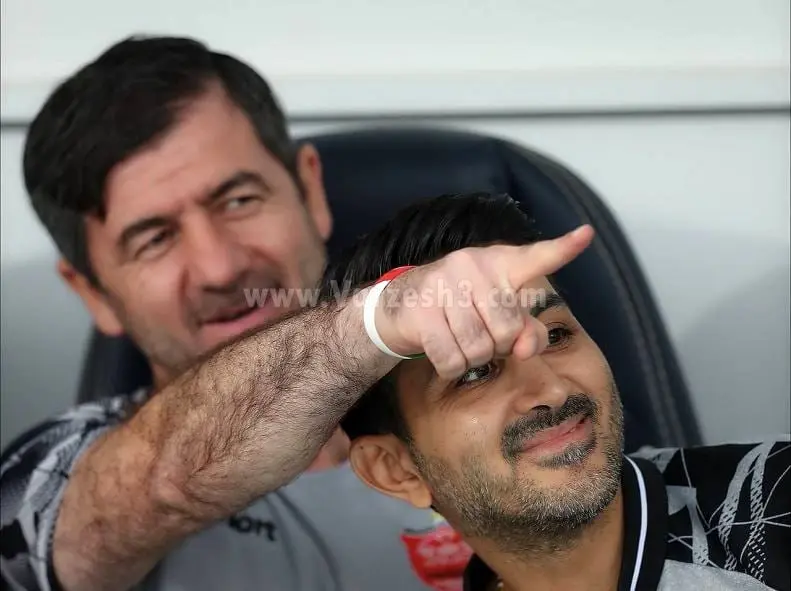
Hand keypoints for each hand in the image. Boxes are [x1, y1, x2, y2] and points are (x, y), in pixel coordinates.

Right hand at [373, 225, 593, 378]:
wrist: (400, 307)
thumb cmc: (458, 310)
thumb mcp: (494, 314)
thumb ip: (525, 330)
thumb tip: (526, 348)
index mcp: (499, 263)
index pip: (536, 256)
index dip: (563, 249)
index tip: (586, 235)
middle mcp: (472, 266)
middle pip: (507, 329)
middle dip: (497, 346)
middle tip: (482, 337)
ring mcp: (444, 285)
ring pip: (479, 348)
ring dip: (472, 359)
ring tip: (461, 343)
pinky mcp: (422, 311)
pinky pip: (452, 359)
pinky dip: (451, 368)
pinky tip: (445, 354)